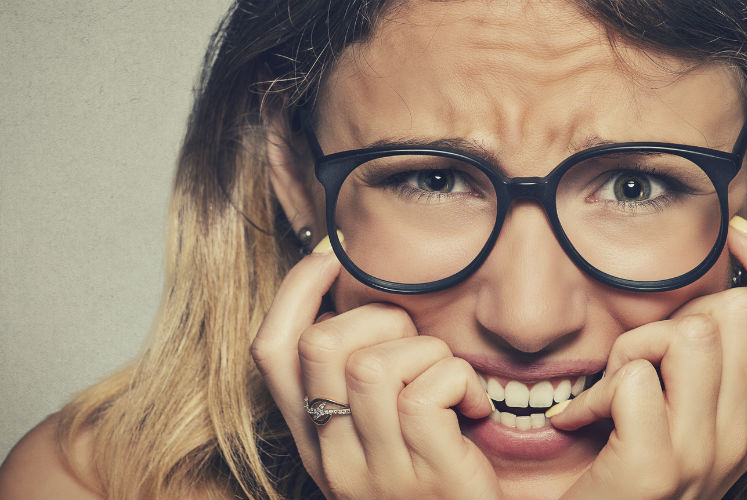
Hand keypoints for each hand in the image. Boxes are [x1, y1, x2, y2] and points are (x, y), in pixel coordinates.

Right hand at [249, 249, 500, 498]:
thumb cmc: (435, 485)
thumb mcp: (378, 439)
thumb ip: (359, 386)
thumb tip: (356, 303)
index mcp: (313, 442)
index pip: (271, 353)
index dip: (294, 291)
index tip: (332, 256)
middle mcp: (333, 460)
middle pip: (320, 347)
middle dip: (378, 318)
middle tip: (417, 342)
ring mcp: (378, 474)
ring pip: (375, 366)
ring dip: (425, 351)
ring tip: (448, 378)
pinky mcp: (430, 478)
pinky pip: (428, 393)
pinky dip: (461, 381)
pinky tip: (475, 406)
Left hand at [549, 219, 746, 498]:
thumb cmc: (625, 482)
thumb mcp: (689, 421)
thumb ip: (713, 367)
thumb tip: (727, 286)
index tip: (738, 238)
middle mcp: (745, 439)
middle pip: (738, 314)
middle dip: (677, 318)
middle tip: (636, 365)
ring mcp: (703, 457)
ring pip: (688, 336)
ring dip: (632, 351)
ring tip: (607, 394)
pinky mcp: (652, 471)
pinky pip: (633, 381)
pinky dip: (592, 393)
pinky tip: (574, 422)